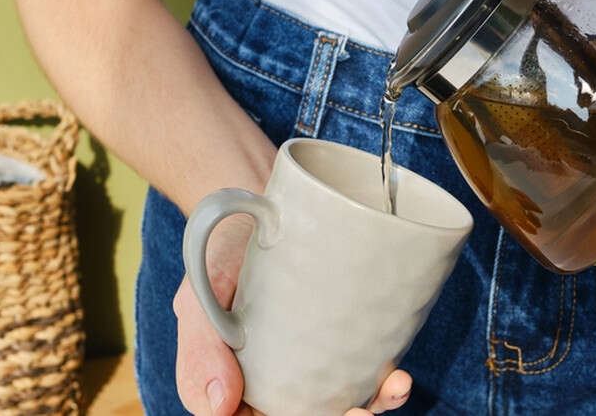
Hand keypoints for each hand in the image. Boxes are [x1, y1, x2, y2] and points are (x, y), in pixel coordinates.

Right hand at [173, 216, 413, 414]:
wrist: (254, 201)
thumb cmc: (220, 249)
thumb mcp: (198, 294)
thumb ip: (200, 349)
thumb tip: (221, 405)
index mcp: (229, 382)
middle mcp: (269, 380)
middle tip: (362, 413)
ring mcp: (307, 362)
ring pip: (337, 404)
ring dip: (371, 408)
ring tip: (394, 389)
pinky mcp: (338, 339)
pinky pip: (361, 374)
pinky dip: (382, 385)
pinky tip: (397, 375)